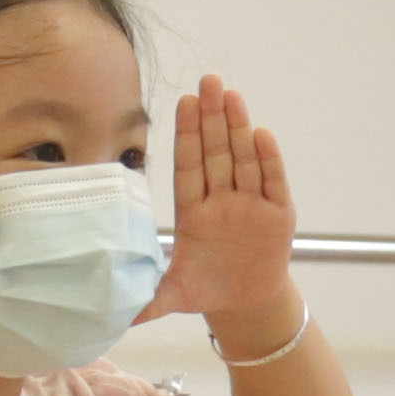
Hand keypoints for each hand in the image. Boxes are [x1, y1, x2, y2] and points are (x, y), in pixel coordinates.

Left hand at [141, 74, 299, 334]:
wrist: (245, 304)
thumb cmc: (207, 289)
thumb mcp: (173, 295)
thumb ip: (147, 300)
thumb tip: (116, 314)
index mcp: (193, 210)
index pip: (189, 165)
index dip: (187, 134)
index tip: (184, 102)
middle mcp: (222, 199)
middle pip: (217, 152)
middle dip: (212, 117)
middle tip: (209, 81)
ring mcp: (251, 203)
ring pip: (244, 159)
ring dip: (239, 128)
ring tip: (232, 96)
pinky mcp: (278, 214)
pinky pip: (273, 182)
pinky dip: (269, 160)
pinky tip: (261, 135)